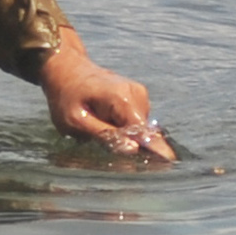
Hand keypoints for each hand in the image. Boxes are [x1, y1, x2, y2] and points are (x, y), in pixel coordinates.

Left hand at [37, 34, 171, 159]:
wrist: (66, 69)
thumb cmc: (66, 96)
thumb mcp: (75, 121)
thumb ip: (105, 135)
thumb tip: (134, 150)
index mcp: (122, 99)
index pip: (144, 132)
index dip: (154, 152)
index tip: (169, 165)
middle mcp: (137, 94)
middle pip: (143, 132)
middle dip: (130, 143)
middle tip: (105, 144)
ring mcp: (140, 94)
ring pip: (140, 127)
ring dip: (124, 133)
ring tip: (98, 123)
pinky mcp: (138, 97)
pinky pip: (135, 120)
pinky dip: (123, 125)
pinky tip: (104, 118)